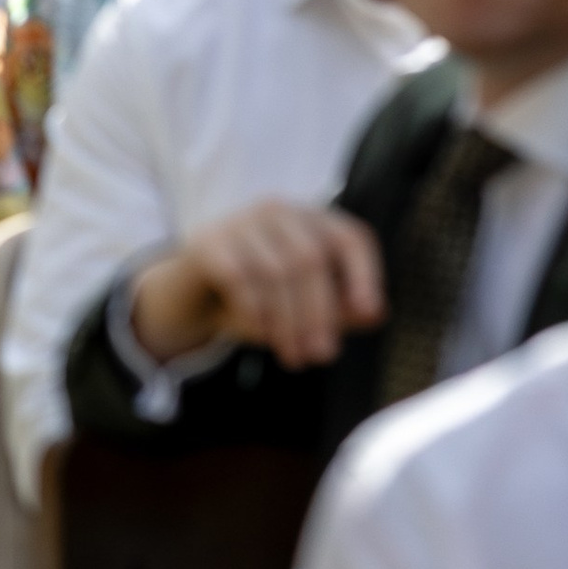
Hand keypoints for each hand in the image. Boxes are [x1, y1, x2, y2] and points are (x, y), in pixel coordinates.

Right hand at [130, 202, 385, 372]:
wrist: (191, 294)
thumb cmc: (260, 297)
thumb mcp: (304, 306)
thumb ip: (342, 309)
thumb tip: (376, 314)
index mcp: (311, 220)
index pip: (350, 237)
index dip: (364, 274)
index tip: (368, 314)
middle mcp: (278, 211)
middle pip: (310, 259)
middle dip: (320, 313)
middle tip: (322, 356)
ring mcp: (240, 221)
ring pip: (275, 272)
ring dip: (287, 322)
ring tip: (294, 357)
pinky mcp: (208, 241)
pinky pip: (238, 276)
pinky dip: (254, 310)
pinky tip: (260, 334)